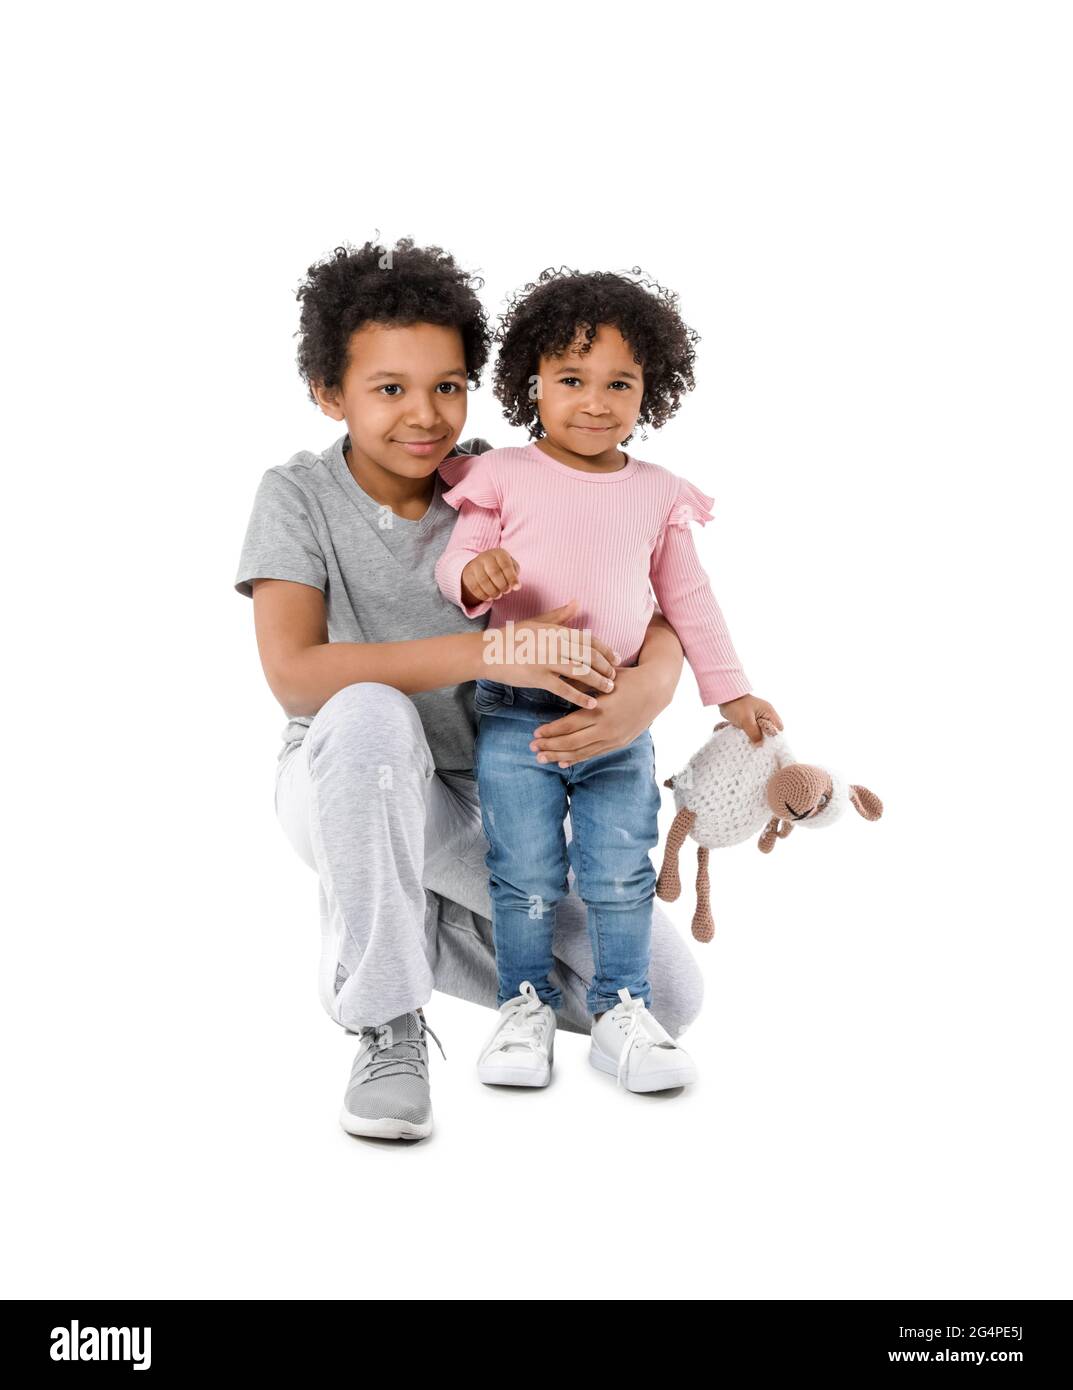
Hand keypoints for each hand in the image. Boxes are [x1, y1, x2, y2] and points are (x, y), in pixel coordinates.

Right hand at [461, 548, 521, 606]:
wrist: (481, 565)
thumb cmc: (501, 567)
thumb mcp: (511, 567)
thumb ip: (514, 574)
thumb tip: (516, 586)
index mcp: (499, 553)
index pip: (506, 565)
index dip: (512, 578)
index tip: (517, 588)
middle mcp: (485, 557)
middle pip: (494, 573)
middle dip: (502, 586)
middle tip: (506, 591)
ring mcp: (475, 565)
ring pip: (483, 581)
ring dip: (493, 592)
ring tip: (498, 595)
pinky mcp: (468, 574)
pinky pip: (475, 587)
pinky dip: (483, 595)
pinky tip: (489, 597)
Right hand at [486, 599, 617, 706]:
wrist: (488, 652)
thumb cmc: (513, 637)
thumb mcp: (537, 622)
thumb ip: (560, 615)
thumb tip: (578, 602)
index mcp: (556, 630)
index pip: (589, 640)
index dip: (606, 650)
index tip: (616, 659)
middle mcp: (555, 644)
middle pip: (589, 656)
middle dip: (606, 667)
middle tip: (615, 677)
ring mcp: (547, 661)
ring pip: (581, 672)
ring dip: (599, 682)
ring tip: (609, 689)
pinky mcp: (539, 678)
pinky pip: (565, 689)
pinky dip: (580, 697)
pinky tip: (591, 704)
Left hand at [528, 660, 670, 766]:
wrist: (655, 690)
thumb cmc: (627, 679)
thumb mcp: (603, 678)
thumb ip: (580, 682)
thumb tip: (555, 678)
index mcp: (600, 709)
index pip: (569, 725)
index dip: (550, 731)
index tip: (535, 734)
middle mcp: (606, 727)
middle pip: (572, 742)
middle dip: (550, 747)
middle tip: (532, 749)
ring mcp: (613, 738)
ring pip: (581, 752)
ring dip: (559, 756)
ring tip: (541, 759)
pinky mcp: (618, 743)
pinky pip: (593, 754)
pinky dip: (577, 759)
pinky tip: (562, 762)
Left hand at [717, 693, 783, 744]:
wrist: (724, 698)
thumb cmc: (736, 705)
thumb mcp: (746, 720)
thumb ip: (754, 733)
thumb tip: (760, 745)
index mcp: (768, 712)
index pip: (778, 728)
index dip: (775, 737)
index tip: (767, 745)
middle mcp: (765, 714)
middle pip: (770, 731)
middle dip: (764, 739)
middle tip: (758, 746)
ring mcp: (758, 717)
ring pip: (761, 732)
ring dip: (756, 737)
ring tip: (751, 743)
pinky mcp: (750, 720)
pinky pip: (754, 730)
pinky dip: (750, 735)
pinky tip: (746, 739)